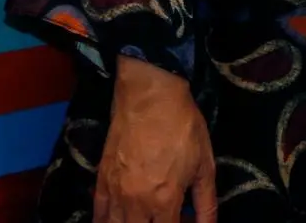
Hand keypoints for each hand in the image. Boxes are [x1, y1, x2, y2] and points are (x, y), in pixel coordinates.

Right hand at [97, 56, 215, 222]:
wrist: (150, 95)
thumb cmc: (182, 127)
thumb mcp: (204, 164)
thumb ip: (206, 202)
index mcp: (165, 201)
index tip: (183, 220)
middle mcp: (136, 204)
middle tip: (165, 216)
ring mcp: (115, 192)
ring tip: (144, 218)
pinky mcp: (101, 179)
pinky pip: (98, 213)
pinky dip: (105, 221)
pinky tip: (115, 220)